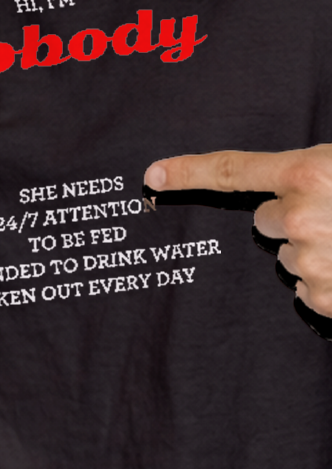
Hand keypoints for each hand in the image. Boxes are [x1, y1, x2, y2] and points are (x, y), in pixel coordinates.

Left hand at [144, 146, 331, 330]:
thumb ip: (306, 175)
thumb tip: (275, 190)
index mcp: (306, 175)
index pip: (232, 171)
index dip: (190, 173)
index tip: (154, 176)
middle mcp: (298, 217)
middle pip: (263, 221)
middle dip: (291, 221)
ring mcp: (309, 261)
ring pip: (287, 256)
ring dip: (315, 253)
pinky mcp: (322, 297)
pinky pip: (304, 289)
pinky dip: (327, 283)